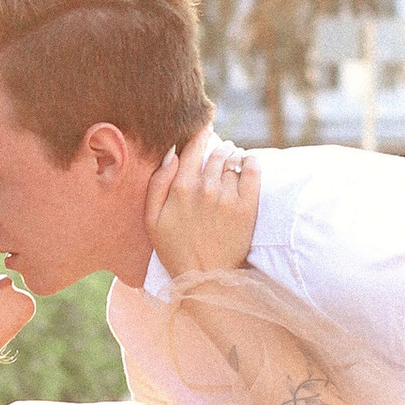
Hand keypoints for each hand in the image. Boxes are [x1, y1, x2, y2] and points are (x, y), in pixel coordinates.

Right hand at [145, 131, 261, 282]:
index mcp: (181, 187)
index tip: (205, 126)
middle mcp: (206, 187)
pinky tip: (248, 161)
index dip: (200, 133)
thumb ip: (158, 183)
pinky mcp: (247, 206)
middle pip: (216, 152)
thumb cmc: (174, 249)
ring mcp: (228, 196)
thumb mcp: (152, 218)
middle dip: (218, 147)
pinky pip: (252, 171)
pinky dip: (250, 161)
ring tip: (232, 156)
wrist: (205, 277)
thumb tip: (171, 153)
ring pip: (232, 160)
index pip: (193, 147)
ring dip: (232, 154)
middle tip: (219, 149)